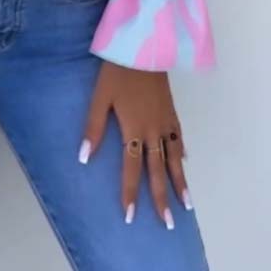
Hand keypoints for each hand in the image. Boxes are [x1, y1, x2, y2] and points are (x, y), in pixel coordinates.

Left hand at [80, 60, 191, 228]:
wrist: (144, 47)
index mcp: (133, 129)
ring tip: (187, 204)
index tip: (131, 217)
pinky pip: (179, 138)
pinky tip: (184, 161)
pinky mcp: (171, 111)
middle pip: (158, 170)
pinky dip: (181, 153)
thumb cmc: (117, 71)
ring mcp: (166, 121)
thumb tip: (83, 158)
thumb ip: (93, 128)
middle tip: (169, 224)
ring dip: (180, 182)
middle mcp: (153, 131)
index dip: (130, 193)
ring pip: (174, 158)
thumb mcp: (100, 98)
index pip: (131, 169)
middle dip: (162, 198)